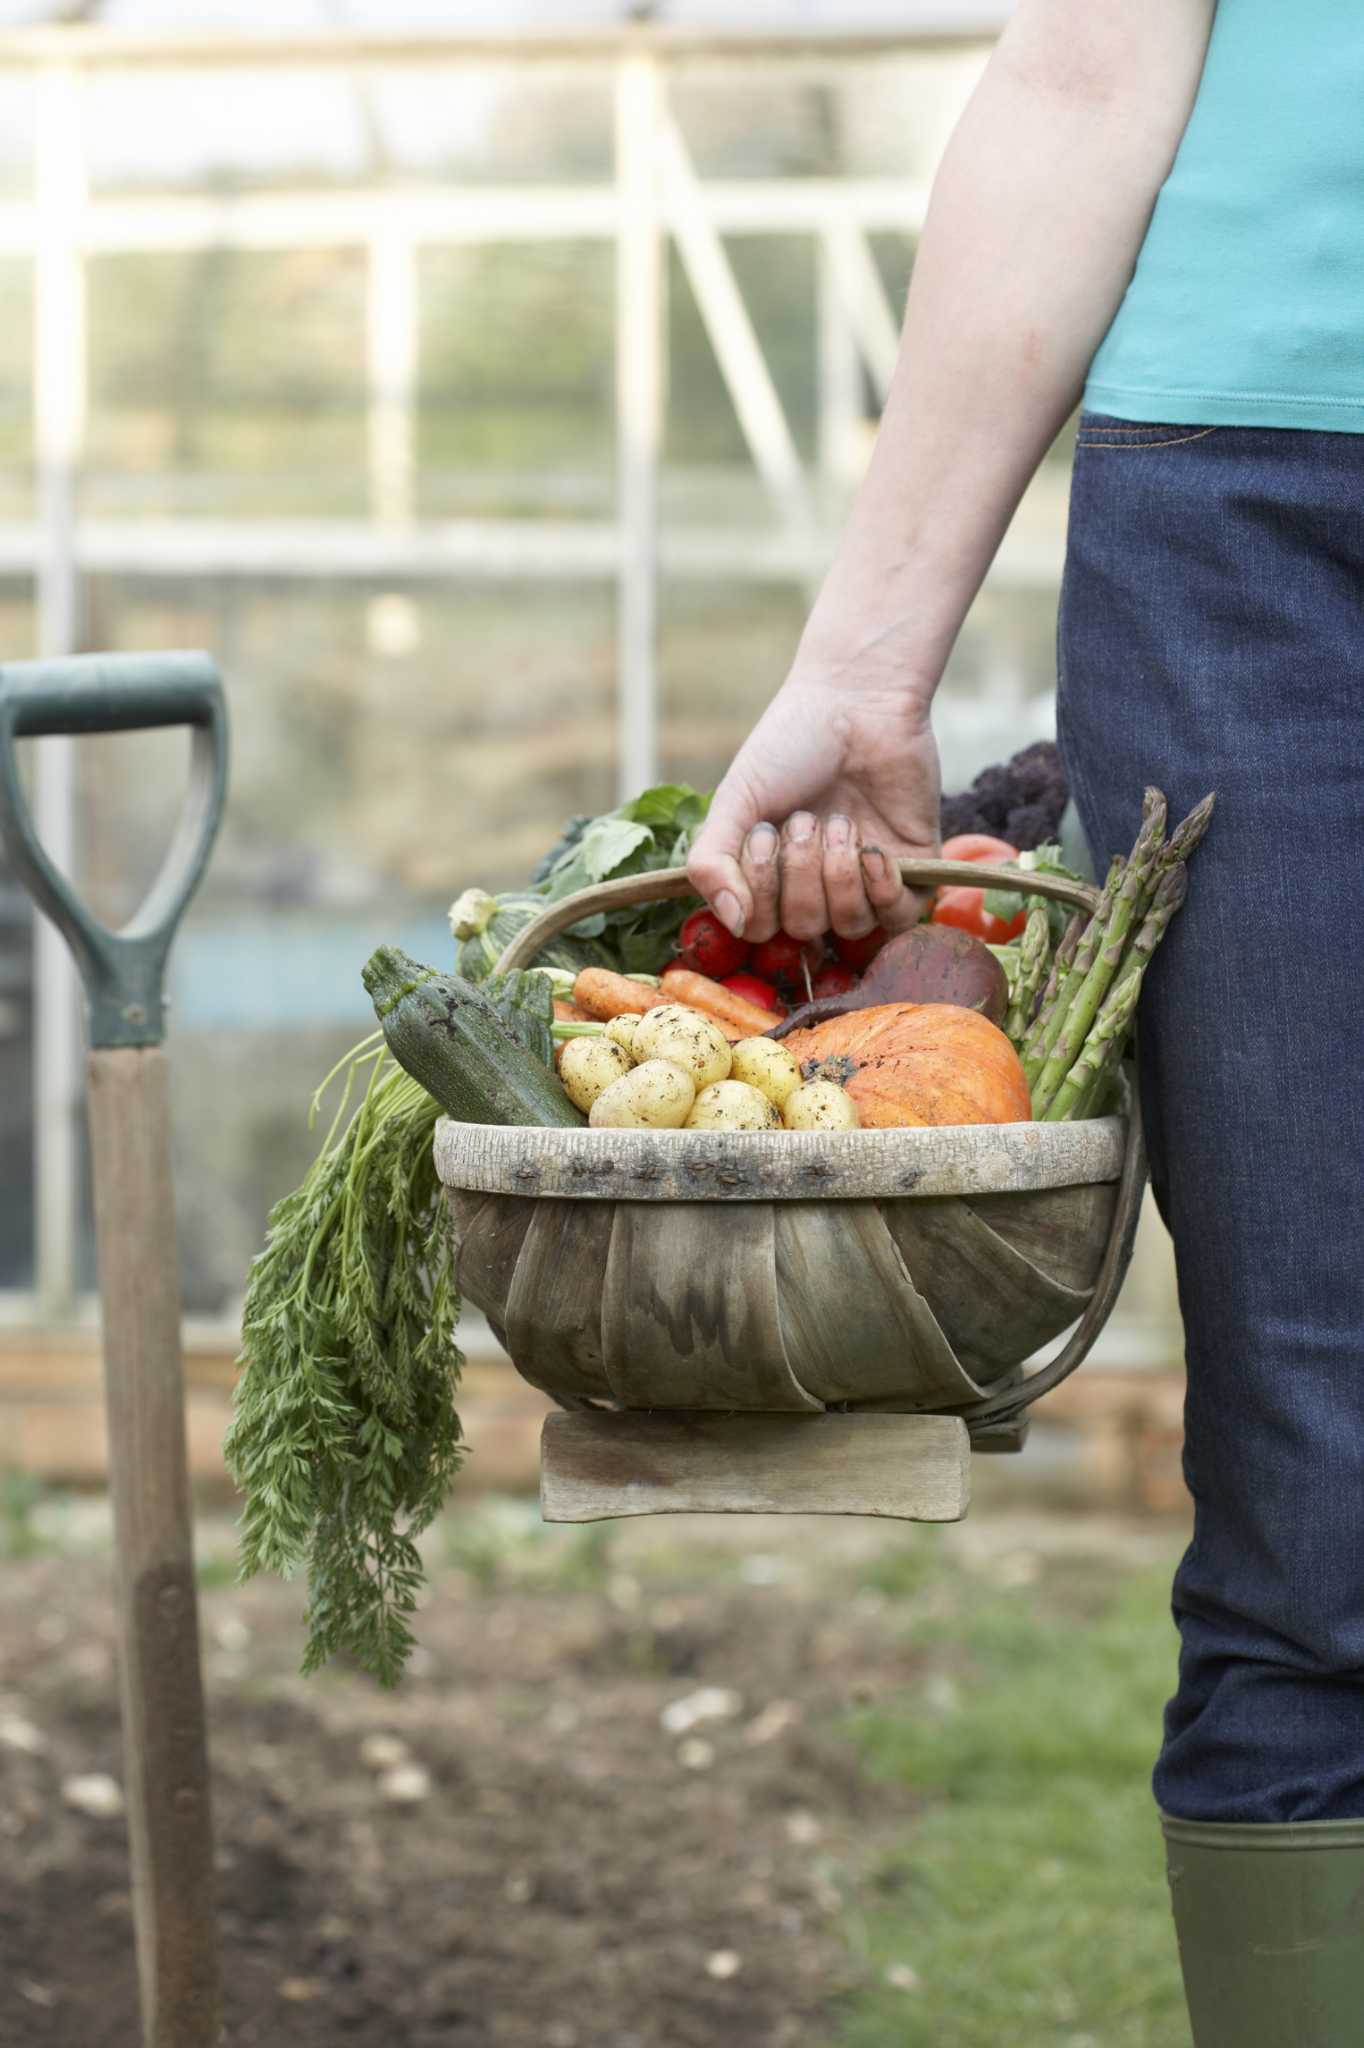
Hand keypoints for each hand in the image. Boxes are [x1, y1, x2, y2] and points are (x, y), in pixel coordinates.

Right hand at [687, 671, 940, 943]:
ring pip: (849, 926)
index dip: (759, 892)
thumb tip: (735, 925)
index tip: (762, 834)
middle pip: (802, 930)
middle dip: (800, 873)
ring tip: (840, 820)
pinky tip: (872, 848)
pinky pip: (899, 916)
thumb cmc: (790, 745)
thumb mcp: (735, 800)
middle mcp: (817, 887)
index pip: (758, 929)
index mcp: (771, 876)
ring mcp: (866, 883)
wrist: (857, 701)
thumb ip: (711, 862)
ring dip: (839, 873)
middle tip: (805, 818)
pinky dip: (882, 888)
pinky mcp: (914, 872)